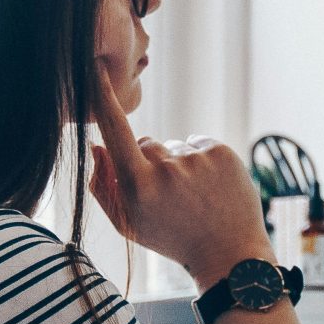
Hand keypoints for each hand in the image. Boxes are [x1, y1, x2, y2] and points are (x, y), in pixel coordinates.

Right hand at [85, 65, 271, 286]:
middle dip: (150, 162)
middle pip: (146, 143)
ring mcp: (198, 159)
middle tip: (170, 197)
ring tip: (194, 197)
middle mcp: (168, 169)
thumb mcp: (129, 224)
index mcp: (140, 187)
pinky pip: (197, 143)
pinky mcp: (222, 152)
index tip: (94, 68)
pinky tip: (208, 188)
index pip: (115, 131)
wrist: (229, 255)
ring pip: (173, 146)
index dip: (103, 98)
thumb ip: (103, 186)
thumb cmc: (172, 239)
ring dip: (178, 164)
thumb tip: (96, 147)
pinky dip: (200, 160)